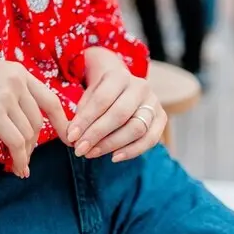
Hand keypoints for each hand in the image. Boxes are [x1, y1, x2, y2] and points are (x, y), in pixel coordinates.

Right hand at [0, 53, 70, 178]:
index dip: (62, 123)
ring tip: (19, 165)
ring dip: (25, 154)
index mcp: (18, 70)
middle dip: (34, 144)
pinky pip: (15, 141)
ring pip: (28, 134)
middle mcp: (16, 81)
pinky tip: (16, 168)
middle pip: (38, 121)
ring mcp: (5, 95)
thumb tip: (21, 113)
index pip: (50, 100)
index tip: (67, 139)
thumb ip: (8, 88)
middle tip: (26, 158)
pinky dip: (19, 158)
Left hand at [66, 48, 164, 162]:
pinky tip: (114, 157)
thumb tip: (72, 137)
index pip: (102, 100)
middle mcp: (140, 87)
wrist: (122, 86)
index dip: (86, 120)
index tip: (71, 137)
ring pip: (137, 128)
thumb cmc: (101, 93)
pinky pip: (150, 139)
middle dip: (97, 135)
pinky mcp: (162, 118)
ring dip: (112, 144)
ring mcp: (154, 102)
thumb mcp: (87, 96)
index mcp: (119, 75)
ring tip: (93, 153)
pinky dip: (132, 151)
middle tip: (80, 149)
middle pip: (119, 115)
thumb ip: (81, 114)